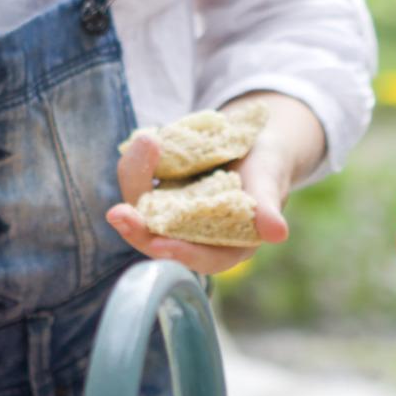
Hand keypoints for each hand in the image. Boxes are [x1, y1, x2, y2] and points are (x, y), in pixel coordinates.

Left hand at [106, 94, 312, 276]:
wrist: (255, 137)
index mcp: (228, 243)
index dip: (182, 254)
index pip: (204, 258)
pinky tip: (145, 141)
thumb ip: (267, 204)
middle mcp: (196, 233)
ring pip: (145, 209)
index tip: (160, 245)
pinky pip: (143, 181)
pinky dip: (141, 163)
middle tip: (117, 214)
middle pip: (162, 240)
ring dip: (136, 181)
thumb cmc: (267, 164)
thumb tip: (278, 233)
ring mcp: (174, 212)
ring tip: (145, 144)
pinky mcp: (161, 189)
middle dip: (139, 229)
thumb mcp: (268, 178)